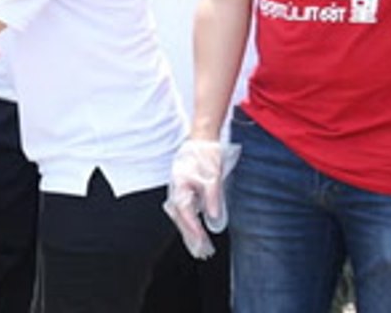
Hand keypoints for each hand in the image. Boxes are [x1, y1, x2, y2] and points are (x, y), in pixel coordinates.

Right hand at [163, 139, 240, 258]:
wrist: (203, 137)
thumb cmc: (206, 155)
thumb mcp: (213, 178)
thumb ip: (212, 200)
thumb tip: (214, 221)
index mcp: (180, 186)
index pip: (186, 213)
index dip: (194, 229)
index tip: (202, 242)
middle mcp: (176, 189)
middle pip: (180, 218)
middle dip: (191, 236)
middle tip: (201, 252)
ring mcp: (178, 188)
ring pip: (181, 215)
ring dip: (189, 231)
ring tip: (199, 246)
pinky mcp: (183, 187)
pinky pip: (184, 209)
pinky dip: (189, 221)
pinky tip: (196, 227)